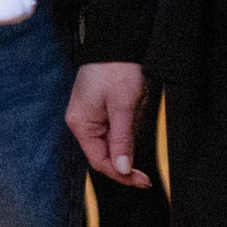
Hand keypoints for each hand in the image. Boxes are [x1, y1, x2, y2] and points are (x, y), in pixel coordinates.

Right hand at [67, 61, 152, 186]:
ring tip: (141, 158)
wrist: (115, 46)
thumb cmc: (116, 72)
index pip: (99, 160)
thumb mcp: (122, 108)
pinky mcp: (96, 112)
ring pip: (106, 146)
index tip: (142, 180)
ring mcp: (87, 118)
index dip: (120, 174)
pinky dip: (122, 141)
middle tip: (146, 177)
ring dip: (124, 154)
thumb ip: (122, 140)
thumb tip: (122, 169)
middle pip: (101, 156)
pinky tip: (132, 140)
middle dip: (123, 167)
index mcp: (81, 124)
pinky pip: (109, 134)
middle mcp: (80, 124)